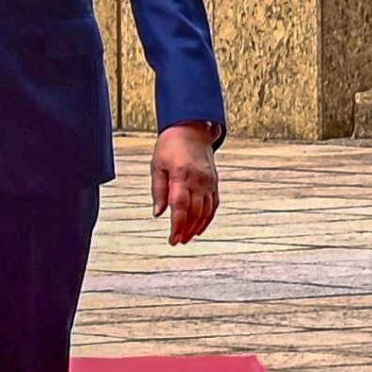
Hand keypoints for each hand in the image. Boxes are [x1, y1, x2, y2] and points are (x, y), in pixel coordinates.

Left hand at [152, 124, 219, 246]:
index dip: (177, 226)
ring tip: (186, 238)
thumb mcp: (157, 166)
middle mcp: (197, 180)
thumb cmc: (170, 146)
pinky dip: (207, 219)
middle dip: (185, 230)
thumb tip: (158, 213)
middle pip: (194, 213)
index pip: (180, 207)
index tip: (172, 239)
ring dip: (196, 228)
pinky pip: (213, 206)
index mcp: (181, 175)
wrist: (191, 130)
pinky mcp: (214, 183)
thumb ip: (158, 191)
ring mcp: (208, 182)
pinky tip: (199, 228)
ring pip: (205, 212)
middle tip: (177, 241)